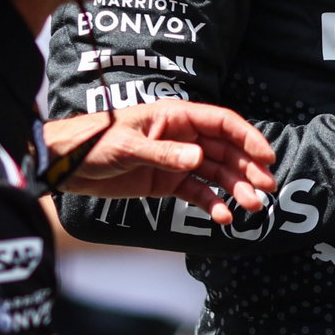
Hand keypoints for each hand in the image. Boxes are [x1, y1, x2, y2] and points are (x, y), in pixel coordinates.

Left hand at [42, 102, 275, 222]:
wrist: (67, 165)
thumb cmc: (94, 143)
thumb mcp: (128, 146)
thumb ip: (164, 154)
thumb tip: (199, 159)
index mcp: (176, 116)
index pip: (221, 123)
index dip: (247, 137)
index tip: (266, 157)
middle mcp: (182, 136)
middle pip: (225, 150)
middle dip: (248, 169)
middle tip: (267, 188)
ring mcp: (176, 160)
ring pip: (215, 173)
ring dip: (235, 189)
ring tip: (252, 207)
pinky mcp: (166, 182)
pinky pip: (196, 192)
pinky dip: (211, 204)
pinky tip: (223, 218)